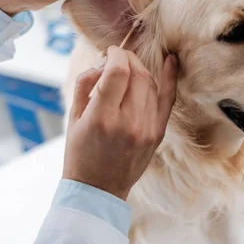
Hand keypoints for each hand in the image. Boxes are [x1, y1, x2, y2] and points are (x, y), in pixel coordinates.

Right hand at [63, 46, 177, 200]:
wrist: (98, 190)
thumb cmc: (80, 152)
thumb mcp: (72, 118)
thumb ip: (86, 84)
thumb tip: (103, 62)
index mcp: (102, 118)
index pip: (118, 72)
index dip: (115, 55)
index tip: (109, 53)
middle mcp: (128, 123)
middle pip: (137, 74)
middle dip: (126, 59)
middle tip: (116, 59)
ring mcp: (147, 129)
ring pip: (150, 84)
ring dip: (138, 69)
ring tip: (126, 69)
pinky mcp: (157, 134)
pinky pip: (167, 100)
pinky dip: (170, 79)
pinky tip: (171, 61)